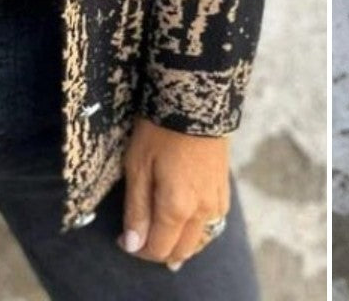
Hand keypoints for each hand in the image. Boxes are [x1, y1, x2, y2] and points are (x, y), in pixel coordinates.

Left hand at [119, 116, 230, 271]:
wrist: (195, 97)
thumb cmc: (160, 129)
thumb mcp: (138, 166)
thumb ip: (137, 210)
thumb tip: (133, 245)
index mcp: (177, 208)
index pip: (158, 249)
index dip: (138, 250)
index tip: (123, 239)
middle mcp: (202, 211)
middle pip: (182, 250)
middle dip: (160, 251)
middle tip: (140, 238)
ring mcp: (216, 199)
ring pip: (200, 239)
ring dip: (181, 242)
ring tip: (163, 235)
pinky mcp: (224, 186)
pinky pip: (213, 222)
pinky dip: (198, 229)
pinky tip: (187, 221)